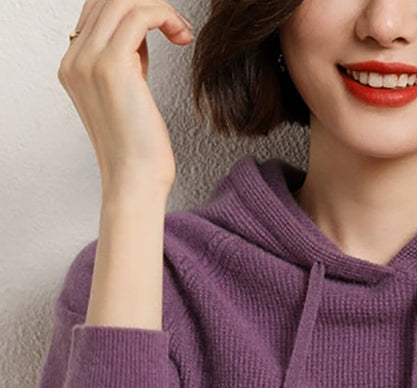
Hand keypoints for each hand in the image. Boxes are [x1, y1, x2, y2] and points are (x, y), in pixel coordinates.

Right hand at [57, 0, 193, 195]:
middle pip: (107, 0)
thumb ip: (126, 61)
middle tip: (178, 28)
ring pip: (122, 1)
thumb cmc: (138, 150)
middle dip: (149, 5)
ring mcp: (88, 61)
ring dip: (160, 8)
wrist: (135, 181)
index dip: (134, 10)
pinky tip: (181, 36)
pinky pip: (138, 16)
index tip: (167, 29)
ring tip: (182, 33)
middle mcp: (74, 60)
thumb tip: (141, 36)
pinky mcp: (111, 66)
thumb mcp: (127, 94)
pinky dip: (164, 16)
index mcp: (73, 66)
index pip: (98, 12)